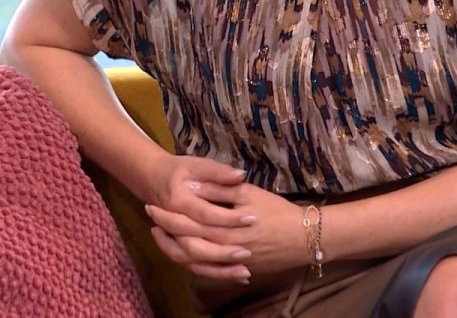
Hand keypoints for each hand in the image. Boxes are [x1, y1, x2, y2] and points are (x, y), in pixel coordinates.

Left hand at [145, 166, 315, 282]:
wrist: (305, 237)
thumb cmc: (277, 211)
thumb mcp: (249, 194)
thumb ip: (219, 190)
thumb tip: (192, 186)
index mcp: (225, 228)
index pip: (188, 223)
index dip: (168, 216)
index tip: (153, 205)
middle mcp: (224, 249)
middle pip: (186, 243)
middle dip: (166, 232)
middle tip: (151, 219)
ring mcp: (230, 263)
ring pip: (194, 261)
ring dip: (175, 249)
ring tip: (161, 236)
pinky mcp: (237, 270)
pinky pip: (209, 271)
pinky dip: (193, 263)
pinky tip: (183, 253)